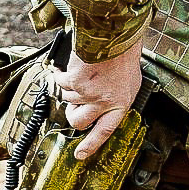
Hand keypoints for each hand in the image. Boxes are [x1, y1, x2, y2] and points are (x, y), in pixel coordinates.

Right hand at [56, 37, 146, 159]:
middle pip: (77, 121)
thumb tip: (101, 111)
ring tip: (82, 72)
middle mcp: (104, 102)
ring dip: (69, 87)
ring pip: (67, 99)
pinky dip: (61, 74)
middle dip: (72, 112)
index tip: (79, 155)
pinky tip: (71, 66)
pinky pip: (60, 83)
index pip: (105, 132)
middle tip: (75, 100)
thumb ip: (115, 100)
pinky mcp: (75, 82)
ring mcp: (89, 93)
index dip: (90, 145)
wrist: (115, 34)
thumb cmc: (123, 56)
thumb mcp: (128, 83)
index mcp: (120, 105)